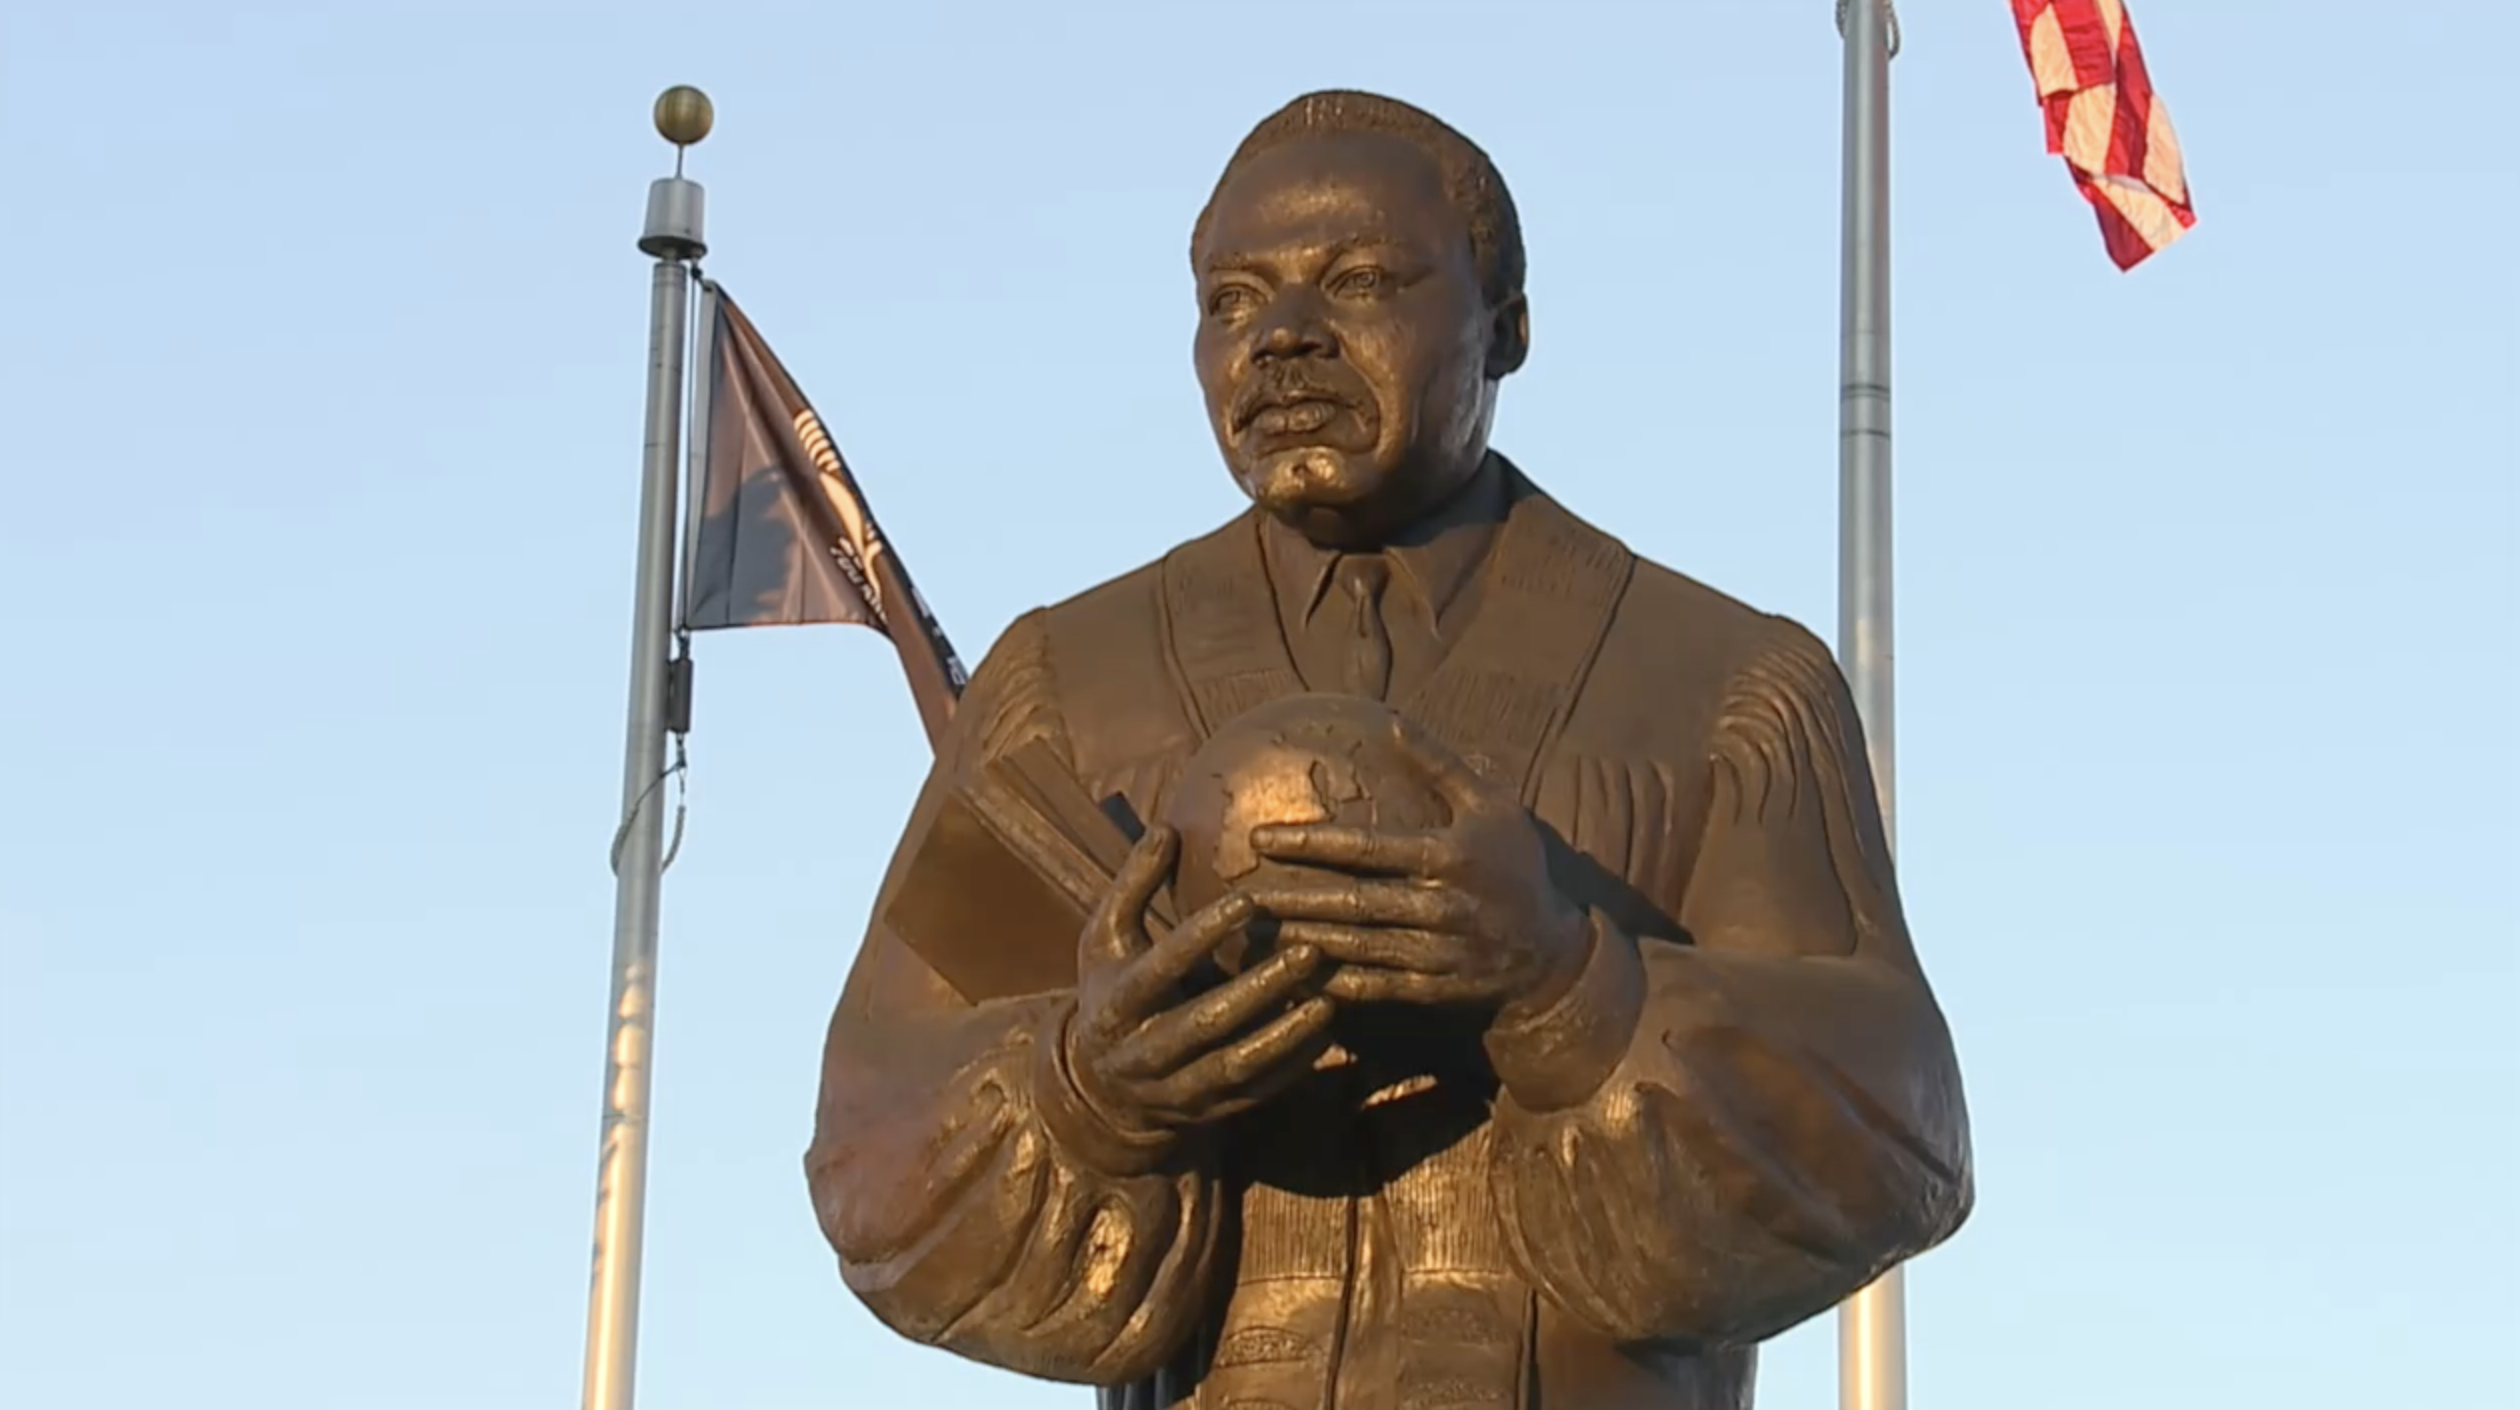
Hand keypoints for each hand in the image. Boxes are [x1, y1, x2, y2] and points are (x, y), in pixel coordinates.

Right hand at [1065, 824, 1337, 1137]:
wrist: (1099, 1090)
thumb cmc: (1109, 989)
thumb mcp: (1106, 936)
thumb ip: (1133, 884)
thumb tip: (1164, 827)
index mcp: (1116, 1004)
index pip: (1158, 970)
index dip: (1200, 937)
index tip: (1247, 900)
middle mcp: (1142, 1054)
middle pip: (1204, 1023)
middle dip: (1258, 989)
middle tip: (1309, 950)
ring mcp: (1177, 1091)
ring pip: (1235, 1066)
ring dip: (1285, 1035)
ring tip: (1328, 998)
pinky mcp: (1209, 1113)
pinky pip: (1256, 1094)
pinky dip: (1293, 1066)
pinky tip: (1327, 1032)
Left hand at [1246, 717, 1590, 1016]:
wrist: (1553, 956)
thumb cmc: (1517, 869)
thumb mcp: (1491, 807)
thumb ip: (1439, 766)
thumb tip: (1391, 718)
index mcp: (1449, 856)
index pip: (1367, 847)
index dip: (1311, 842)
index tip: (1261, 838)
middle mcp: (1440, 906)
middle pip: (1351, 902)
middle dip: (1291, 897)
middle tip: (1238, 890)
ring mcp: (1435, 954)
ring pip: (1354, 948)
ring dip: (1300, 939)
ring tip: (1249, 930)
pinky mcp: (1432, 990)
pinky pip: (1372, 988)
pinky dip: (1330, 983)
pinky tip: (1291, 974)